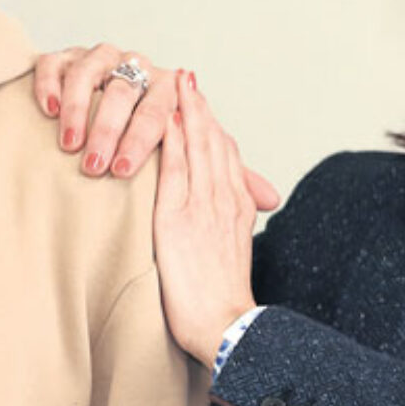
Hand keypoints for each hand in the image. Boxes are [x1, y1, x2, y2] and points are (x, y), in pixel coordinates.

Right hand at [34, 45, 280, 209]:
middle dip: (110, 129)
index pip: (163, 107)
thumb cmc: (148, 153)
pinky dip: (52, 81)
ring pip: (91, 71)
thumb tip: (274, 198)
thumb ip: (225, 175)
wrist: (101, 127)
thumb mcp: (184, 166)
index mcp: (168, 89)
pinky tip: (46, 109)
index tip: (127, 170)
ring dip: (80, 107)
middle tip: (96, 166)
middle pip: (127, 91)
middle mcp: (137, 68)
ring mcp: (101, 59)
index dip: (144, 138)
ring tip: (70, 143)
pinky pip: (57, 62)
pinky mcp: (65, 58)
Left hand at [153, 69, 258, 367]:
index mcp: (237, 209)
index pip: (226, 156)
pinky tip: (166, 120)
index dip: (213, 126)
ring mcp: (205, 207)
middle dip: (200, 108)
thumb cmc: (223, 303)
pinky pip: (178, 170)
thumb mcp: (228, 258)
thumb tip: (215, 224)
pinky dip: (175, 141)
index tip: (200, 103)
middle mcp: (225, 201)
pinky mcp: (180, 219)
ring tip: (175, 82)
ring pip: (199, 148)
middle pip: (214, 143)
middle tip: (186, 77)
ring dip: (188, 112)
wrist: (227, 328)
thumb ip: (222, 232)